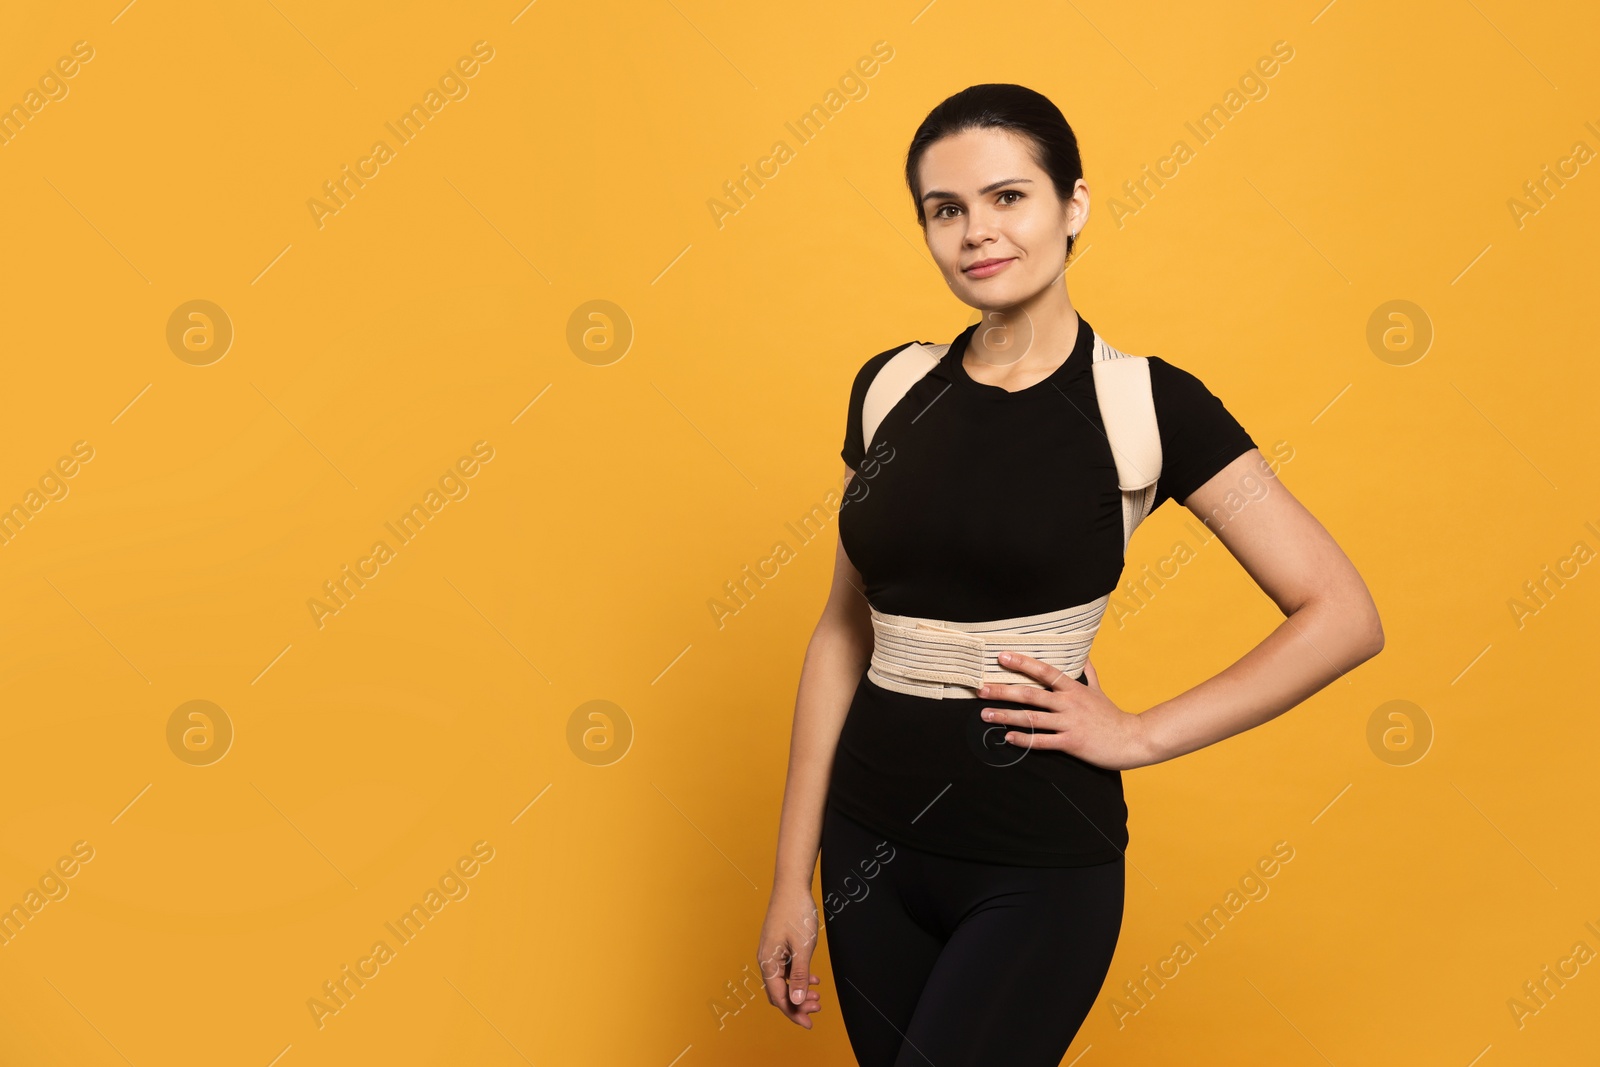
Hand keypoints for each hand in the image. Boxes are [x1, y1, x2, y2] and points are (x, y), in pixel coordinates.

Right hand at [757, 887, 823, 1028]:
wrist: (791, 885)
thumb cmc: (796, 913)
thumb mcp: (803, 947)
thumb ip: (799, 975)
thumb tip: (797, 1002)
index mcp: (768, 962)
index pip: (778, 997)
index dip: (794, 1013)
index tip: (809, 1024)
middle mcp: (766, 959)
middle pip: (778, 992)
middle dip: (797, 1004)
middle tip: (818, 1009)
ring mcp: (771, 951)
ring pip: (783, 981)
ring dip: (799, 991)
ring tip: (817, 996)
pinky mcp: (777, 944)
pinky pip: (785, 969)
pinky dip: (798, 976)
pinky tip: (813, 978)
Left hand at [977, 653, 1155, 770]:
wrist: (1132, 739)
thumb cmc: (1111, 715)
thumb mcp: (1098, 689)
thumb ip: (1087, 672)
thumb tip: (1083, 654)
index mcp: (1073, 689)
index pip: (1045, 671)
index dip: (1023, 663)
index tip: (1002, 656)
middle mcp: (1069, 703)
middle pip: (1031, 694)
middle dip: (1003, 691)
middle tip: (981, 689)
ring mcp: (1069, 723)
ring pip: (1033, 719)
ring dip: (1007, 716)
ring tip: (985, 715)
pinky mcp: (1072, 743)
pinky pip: (1043, 742)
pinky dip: (1025, 740)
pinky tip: (1008, 738)